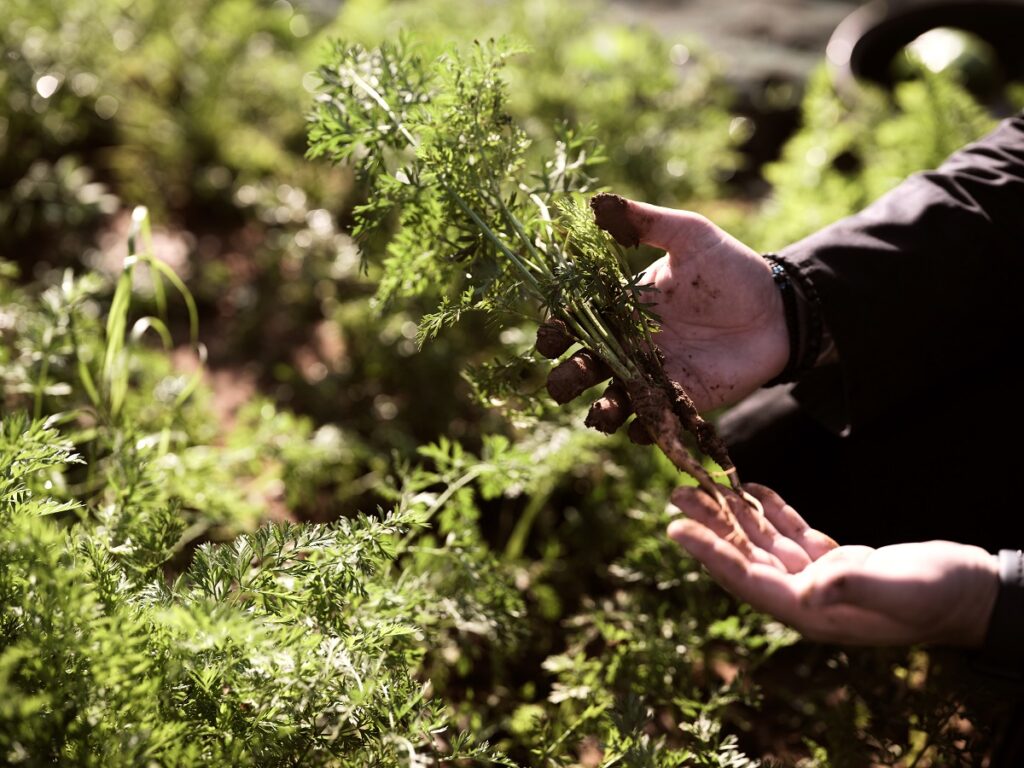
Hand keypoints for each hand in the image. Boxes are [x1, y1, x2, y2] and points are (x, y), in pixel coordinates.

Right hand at [539, 195, 788, 426]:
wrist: (776, 308)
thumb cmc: (730, 267)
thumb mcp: (688, 235)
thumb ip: (646, 222)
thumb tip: (597, 203)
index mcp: (619, 309)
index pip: (573, 325)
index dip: (555, 333)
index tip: (552, 336)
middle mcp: (626, 347)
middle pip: (581, 370)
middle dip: (567, 379)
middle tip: (572, 377)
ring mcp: (650, 377)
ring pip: (610, 403)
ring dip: (600, 412)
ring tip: (604, 412)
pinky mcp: (678, 402)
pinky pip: (651, 424)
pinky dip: (643, 430)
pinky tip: (645, 425)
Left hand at [667, 484, 999, 646]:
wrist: (972, 594)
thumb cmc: (938, 595)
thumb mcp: (899, 589)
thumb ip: (854, 587)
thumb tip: (810, 590)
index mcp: (810, 611)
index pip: (746, 579)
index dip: (709, 553)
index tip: (675, 528)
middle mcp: (806, 596)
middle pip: (745, 557)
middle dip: (710, 526)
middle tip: (676, 495)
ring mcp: (819, 578)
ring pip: (763, 542)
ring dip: (732, 514)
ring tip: (700, 485)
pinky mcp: (835, 561)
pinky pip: (791, 534)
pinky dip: (771, 511)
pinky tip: (751, 490)